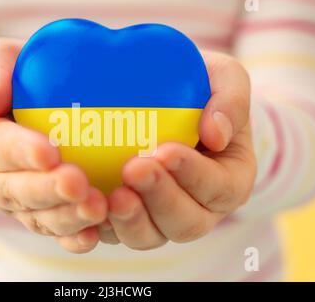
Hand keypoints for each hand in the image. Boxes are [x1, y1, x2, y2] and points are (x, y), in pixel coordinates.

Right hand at [0, 38, 106, 252]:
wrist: (12, 110)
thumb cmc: (9, 80)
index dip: (18, 152)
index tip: (49, 152)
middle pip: (13, 190)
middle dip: (46, 190)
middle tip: (78, 184)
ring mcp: (14, 198)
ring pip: (34, 216)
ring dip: (65, 217)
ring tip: (96, 209)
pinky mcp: (37, 210)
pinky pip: (51, 229)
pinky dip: (71, 236)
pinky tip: (93, 235)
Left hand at [98, 51, 256, 248]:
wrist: (164, 100)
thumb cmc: (197, 89)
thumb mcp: (224, 79)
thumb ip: (231, 99)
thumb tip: (216, 135)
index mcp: (228, 180)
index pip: (219, 188)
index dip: (194, 176)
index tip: (166, 151)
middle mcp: (197, 208)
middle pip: (185, 223)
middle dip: (159, 199)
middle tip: (133, 169)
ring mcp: (160, 217)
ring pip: (148, 236)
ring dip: (129, 220)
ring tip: (110, 196)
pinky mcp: (126, 218)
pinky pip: (113, 233)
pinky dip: (98, 226)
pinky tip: (84, 206)